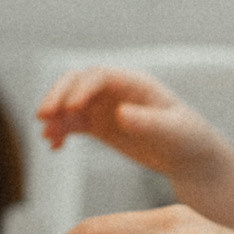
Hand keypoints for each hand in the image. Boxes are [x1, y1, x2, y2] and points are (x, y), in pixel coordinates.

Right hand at [36, 68, 230, 191]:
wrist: (190, 157)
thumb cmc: (189, 139)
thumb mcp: (173, 132)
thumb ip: (149, 122)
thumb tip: (121, 113)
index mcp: (135, 83)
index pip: (99, 76)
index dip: (81, 88)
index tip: (70, 109)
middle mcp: (116, 90)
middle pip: (76, 82)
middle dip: (57, 96)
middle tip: (42, 117)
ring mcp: (106, 107)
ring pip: (68, 103)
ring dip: (54, 116)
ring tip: (48, 136)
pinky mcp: (99, 125)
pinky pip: (71, 123)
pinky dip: (60, 132)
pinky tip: (55, 147)